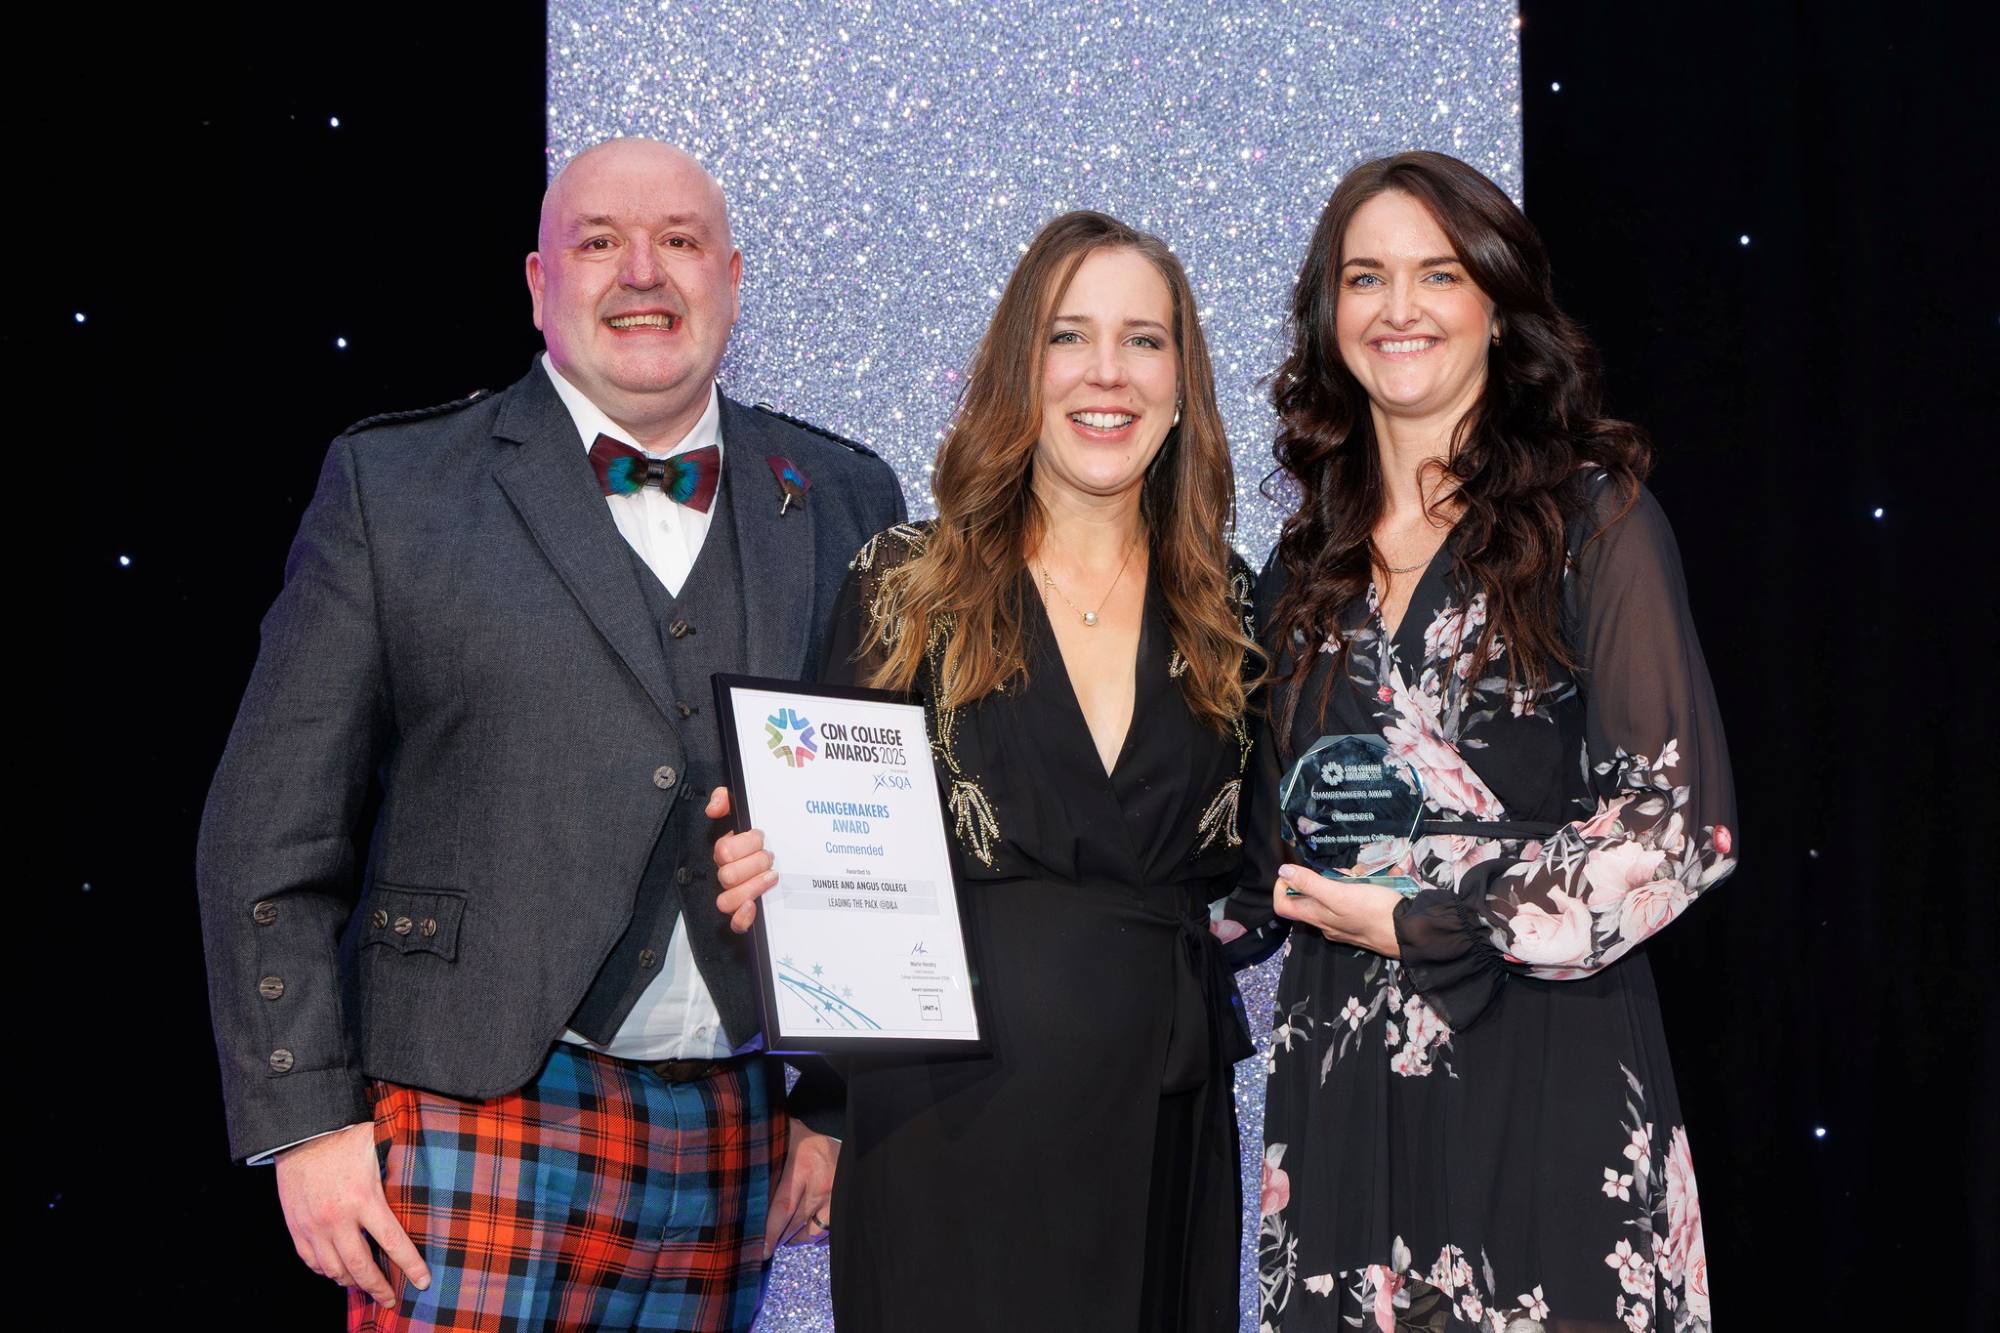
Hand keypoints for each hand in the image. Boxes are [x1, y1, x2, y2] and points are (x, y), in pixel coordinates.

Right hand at [275, 1122, 430, 1307]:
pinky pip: (311, 1261)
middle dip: (379, 1287)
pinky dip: (325, 1271)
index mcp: (364, 1198)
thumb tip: (427, 1175)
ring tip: (365, 1285)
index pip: (392, 1242)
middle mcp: (337, 1218)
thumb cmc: (345, 1136)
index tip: (423, 1282)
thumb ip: (398, 1170)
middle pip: (361, 1267)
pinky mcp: (296, 1226)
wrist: (302, 1132)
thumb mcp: (380, 1150)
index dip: (410, 1266)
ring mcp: (313, 1226)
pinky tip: (337, 1271)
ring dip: (351, 1282)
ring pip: (334, 1269)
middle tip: (392, 1299)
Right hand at [707, 786, 777, 933]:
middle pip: (728, 875)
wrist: (793, 849)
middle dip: (754, 863)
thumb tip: (714, 807)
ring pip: (727, 900)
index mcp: (726, 851)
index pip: (723, 850)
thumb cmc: (767, 833)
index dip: (745, 843)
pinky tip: (753, 908)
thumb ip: (727, 799)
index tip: (762, 837)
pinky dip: (742, 917)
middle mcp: (728, 874)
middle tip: (770, 857)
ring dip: (752, 886)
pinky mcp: (746, 915)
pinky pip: (735, 924)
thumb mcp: (747, 809)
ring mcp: (736, 895)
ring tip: (772, 876)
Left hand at [765, 1118, 838, 1256]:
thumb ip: (764, 1152)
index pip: (783, 1208)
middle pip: (795, 1225)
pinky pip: (826, 1236)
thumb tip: (731, 1166)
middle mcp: (822, 1185)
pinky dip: (814, 1237)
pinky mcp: (846, 1209)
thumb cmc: (807, 1141)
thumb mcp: (786, 1138)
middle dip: (779, 1236)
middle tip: (766, 1241)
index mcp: (804, 1167)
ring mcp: (837, 1199)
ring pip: (810, 1234)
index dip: (770, 1233)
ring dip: (796, 1237)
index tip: (761, 1250)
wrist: (851, 1142)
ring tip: (786, 1230)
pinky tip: (806, 1225)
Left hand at [1272, 864, 1402, 956]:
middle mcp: (1325, 924)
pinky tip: (1371, 882)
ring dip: (1342, 881)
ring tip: (1359, 875)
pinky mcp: (1359, 922)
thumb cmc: (1373, 911)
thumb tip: (1283, 872)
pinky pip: (1350, 901)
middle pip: (1310, 897)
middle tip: (1339, 872)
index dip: (1282, 887)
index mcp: (1316, 917)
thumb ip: (1310, 884)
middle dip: (1321, 879)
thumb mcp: (1339, 894)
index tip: (1294, 871)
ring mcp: (1343, 924)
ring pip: (1332, 896)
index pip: (1283, 906)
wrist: (1408, 932)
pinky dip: (1357, 888)